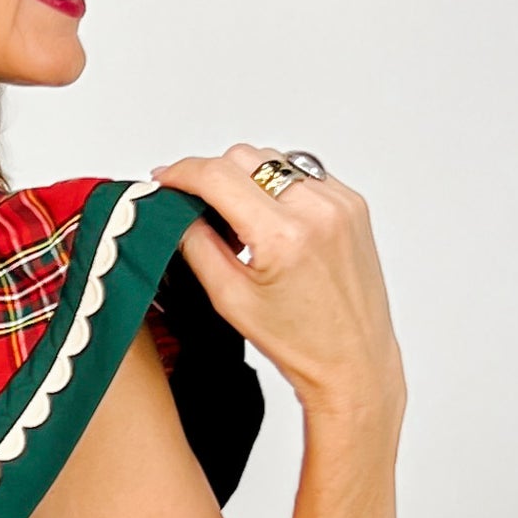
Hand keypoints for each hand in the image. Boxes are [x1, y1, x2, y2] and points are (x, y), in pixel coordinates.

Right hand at [150, 146, 405, 417]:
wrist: (353, 360)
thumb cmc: (299, 341)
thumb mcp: (229, 298)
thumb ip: (196, 244)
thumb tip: (174, 207)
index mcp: (283, 236)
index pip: (218, 175)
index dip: (182, 172)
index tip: (164, 179)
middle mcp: (317, 210)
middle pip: (244, 157)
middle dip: (214, 176)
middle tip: (200, 209)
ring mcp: (340, 202)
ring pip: (274, 159)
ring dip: (247, 179)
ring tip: (242, 222)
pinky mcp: (353, 203)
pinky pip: (303, 172)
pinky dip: (279, 188)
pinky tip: (273, 222)